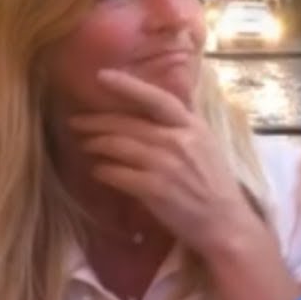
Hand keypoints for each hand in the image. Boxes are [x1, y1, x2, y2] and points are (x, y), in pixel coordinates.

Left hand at [68, 69, 264, 257]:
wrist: (225, 223)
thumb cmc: (213, 184)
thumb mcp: (206, 144)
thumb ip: (181, 125)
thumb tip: (153, 105)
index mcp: (192, 126)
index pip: (157, 98)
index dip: (127, 85)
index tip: (101, 76)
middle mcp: (179, 141)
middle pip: (128, 124)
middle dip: (96, 121)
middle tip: (76, 121)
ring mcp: (167, 165)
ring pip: (119, 147)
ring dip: (96, 145)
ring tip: (84, 145)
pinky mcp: (156, 189)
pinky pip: (118, 174)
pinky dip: (103, 171)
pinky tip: (97, 172)